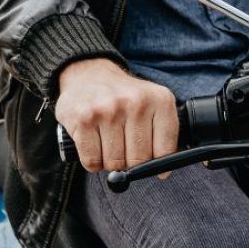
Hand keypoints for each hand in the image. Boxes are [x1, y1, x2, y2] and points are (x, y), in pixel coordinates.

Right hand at [56, 58, 179, 172]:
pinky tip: (94, 144)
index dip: (157, 163)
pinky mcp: (84, 118)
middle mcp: (136, 102)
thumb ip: (163, 137)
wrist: (89, 74)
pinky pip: (92, 161)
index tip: (149, 159)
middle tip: (124, 146)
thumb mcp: (153, 106)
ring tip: (108, 141)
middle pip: (138, 160)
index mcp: (160, 100)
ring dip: (110, 161)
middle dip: (130, 162)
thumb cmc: (124, 99)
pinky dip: (93, 161)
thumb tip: (162, 173)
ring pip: (114, 163)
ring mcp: (108, 109)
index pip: (165, 151)